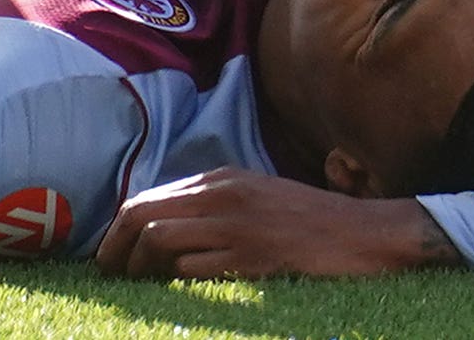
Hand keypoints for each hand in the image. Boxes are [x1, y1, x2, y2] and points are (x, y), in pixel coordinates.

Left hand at [93, 169, 452, 278]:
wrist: (363, 236)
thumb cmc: (309, 223)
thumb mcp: (255, 198)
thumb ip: (213, 207)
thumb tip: (164, 232)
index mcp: (221, 180)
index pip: (147, 198)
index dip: (118, 231)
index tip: (110, 257)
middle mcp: (222, 196)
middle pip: (142, 215)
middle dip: (115, 249)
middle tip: (110, 276)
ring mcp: (236, 226)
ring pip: (159, 239)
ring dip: (139, 267)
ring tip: (138, 288)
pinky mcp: (250, 258)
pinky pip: (193, 268)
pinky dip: (175, 281)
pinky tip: (175, 294)